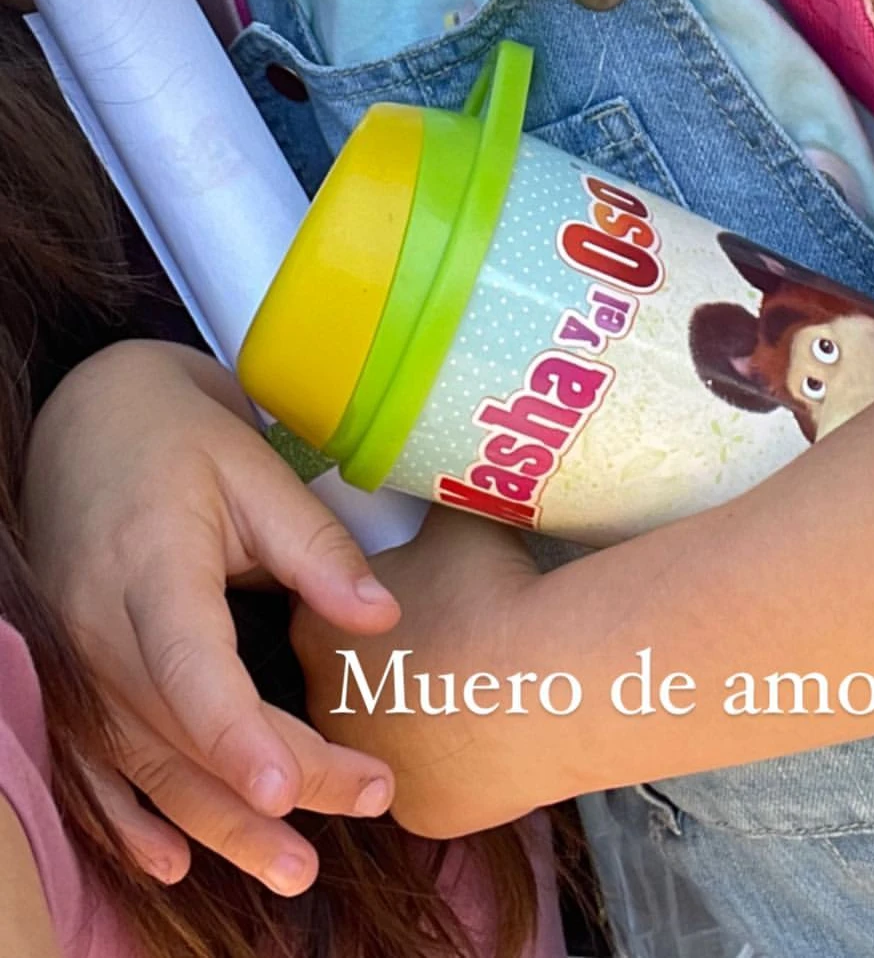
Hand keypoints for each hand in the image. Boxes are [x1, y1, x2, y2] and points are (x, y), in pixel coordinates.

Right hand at [22, 341, 402, 894]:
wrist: (88, 418)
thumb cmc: (178, 437)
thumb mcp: (253, 469)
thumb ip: (316, 547)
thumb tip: (383, 619)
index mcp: (150, 566)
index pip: (190, 668)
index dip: (236, 734)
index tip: (288, 786)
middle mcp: (100, 629)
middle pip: (186, 732)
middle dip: (276, 785)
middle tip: (370, 802)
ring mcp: (78, 664)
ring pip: (148, 766)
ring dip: (220, 826)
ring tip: (296, 870)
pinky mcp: (74, 680)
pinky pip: (96, 769)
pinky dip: (133, 822)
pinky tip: (177, 864)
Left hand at [292, 508, 552, 840]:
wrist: (539, 673)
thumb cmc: (486, 588)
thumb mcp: (448, 523)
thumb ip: (418, 516)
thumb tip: (426, 493)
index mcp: (315, 628)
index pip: (323, 615)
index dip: (367, 607)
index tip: (413, 600)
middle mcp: (324, 704)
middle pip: (350, 682)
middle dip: (388, 669)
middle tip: (446, 643)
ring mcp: (368, 764)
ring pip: (390, 738)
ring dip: (419, 718)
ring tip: (473, 687)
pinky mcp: (417, 811)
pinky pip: (434, 783)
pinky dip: (459, 763)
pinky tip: (491, 731)